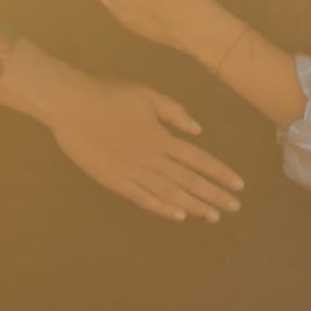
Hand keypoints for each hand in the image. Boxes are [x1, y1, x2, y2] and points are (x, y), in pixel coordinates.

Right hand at [42, 68, 244, 222]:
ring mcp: (132, 171)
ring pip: (170, 193)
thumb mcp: (147, 94)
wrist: (71, 104)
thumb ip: (174, 112)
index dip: (220, 172)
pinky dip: (162, 208)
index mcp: (162, 136)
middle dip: (214, 195)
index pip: (199, 158)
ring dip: (193, 205)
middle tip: (234, 208)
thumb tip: (198, 129)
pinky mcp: (114, 180)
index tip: (239, 185)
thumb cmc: (109, 93)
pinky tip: (178, 216)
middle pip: (189, 180)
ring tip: (212, 216)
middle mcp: (152, 157)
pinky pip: (142, 198)